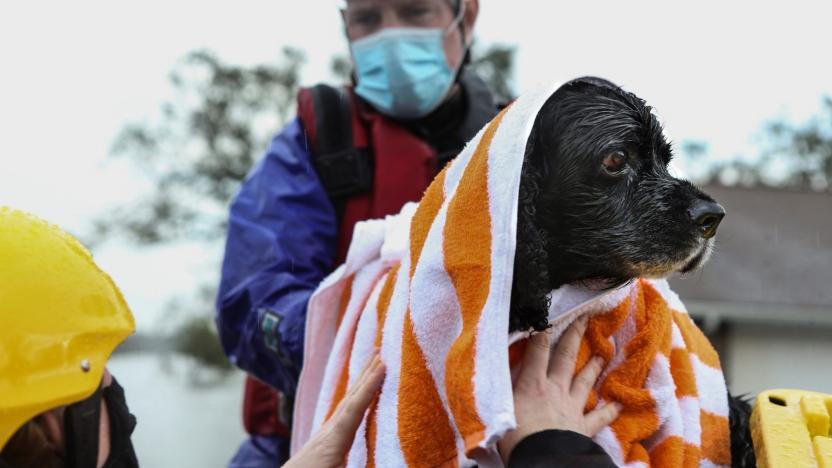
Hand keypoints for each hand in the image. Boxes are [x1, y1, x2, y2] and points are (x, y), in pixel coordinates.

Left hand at [285, 352, 384, 467]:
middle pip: (350, 398)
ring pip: (346, 403)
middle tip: (381, 350)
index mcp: (333, 442)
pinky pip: (343, 413)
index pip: (354, 409)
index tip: (383, 365)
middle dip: (366, 374)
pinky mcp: (323, 442)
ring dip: (361, 383)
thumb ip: (357, 463)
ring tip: (373, 363)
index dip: (369, 387)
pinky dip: (354, 398)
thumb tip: (385, 456)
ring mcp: (324, 436)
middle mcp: (328, 433)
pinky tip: (357, 396)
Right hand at [498, 317, 620, 462]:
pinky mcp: (583, 427)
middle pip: (566, 357)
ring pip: (584, 381)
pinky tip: (618, 405)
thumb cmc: (515, 436)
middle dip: (574, 336)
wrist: (542, 458)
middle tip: (585, 319)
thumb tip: (484, 382)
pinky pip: (599, 418)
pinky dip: (609, 411)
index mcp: (533, 383)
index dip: (542, 330)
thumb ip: (497, 391)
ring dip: (593, 367)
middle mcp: (555, 389)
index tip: (546, 314)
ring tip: (602, 356)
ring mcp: (572, 407)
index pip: (538, 349)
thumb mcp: (498, 408)